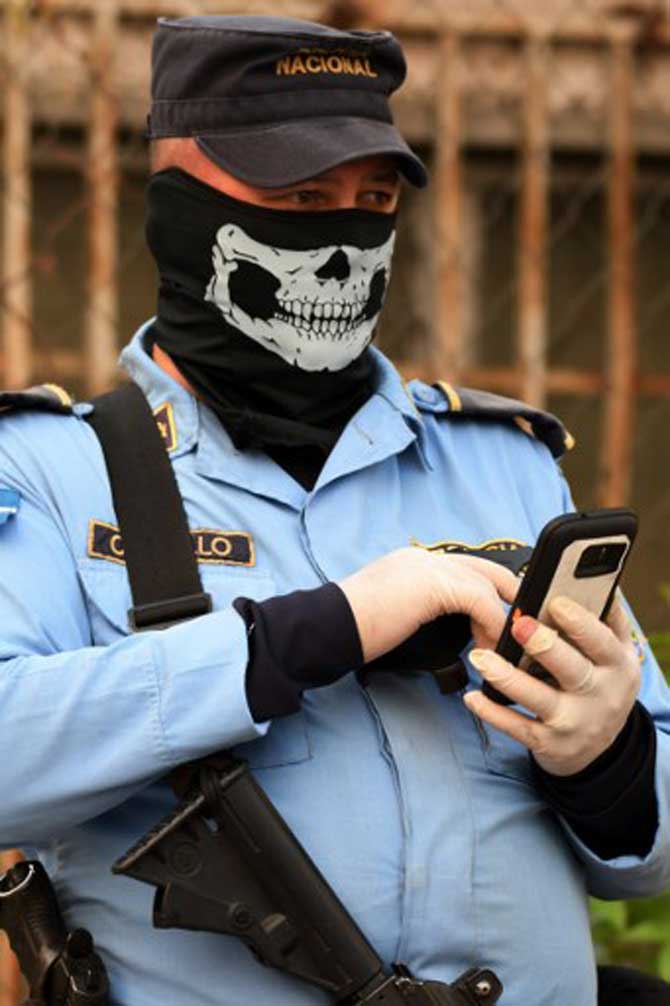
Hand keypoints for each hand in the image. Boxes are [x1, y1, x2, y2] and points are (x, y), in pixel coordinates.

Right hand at [337, 547, 518, 662]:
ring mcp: (428, 566)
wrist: (327, 628)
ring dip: (500, 619)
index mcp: (413, 563)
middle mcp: (424, 558)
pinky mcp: (433, 584)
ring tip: (499, 647)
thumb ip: (423, 611)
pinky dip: (491, 625)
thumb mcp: (395, 614)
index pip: (465, 568)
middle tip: (519, 628)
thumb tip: (452, 630)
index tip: (500, 618)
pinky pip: (481, 601)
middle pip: (485, 569)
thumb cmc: (352, 632)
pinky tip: (487, 648)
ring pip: (487, 584)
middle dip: (508, 596)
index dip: (489, 590)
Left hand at [463, 595, 640, 775]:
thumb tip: (596, 579)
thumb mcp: (617, 655)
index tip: (555, 603)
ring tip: (480, 657)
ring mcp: (572, 723)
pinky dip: (493, 712)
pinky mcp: (548, 743)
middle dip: (544, 646)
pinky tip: (473, 696)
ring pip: (538, 698)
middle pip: (571, 669)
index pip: (601, 642)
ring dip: (507, 677)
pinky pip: (517, 727)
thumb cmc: (602, 685)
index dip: (580, 623)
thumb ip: (610, 619)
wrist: (598, 748)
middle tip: (519, 625)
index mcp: (616, 666)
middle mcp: (598, 696)